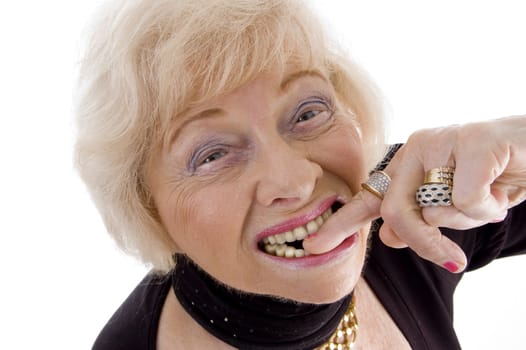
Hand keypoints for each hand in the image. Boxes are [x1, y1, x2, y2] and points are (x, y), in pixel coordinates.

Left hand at [303, 115, 525, 271]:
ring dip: (471, 217)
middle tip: (453, 261)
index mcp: (408, 163)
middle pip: (395, 213)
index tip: (313, 246)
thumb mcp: (455, 205)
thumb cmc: (498, 176)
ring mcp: (442, 140)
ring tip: (492, 195)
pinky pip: (468, 201)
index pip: (368, 198)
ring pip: (435, 210)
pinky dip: (491, 207)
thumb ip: (421, 218)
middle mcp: (416, 147)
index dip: (340, 224)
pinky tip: (503, 187)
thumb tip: (386, 238)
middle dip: (424, 243)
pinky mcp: (473, 141)